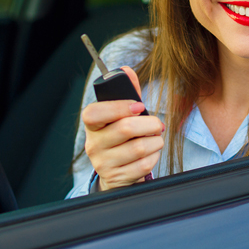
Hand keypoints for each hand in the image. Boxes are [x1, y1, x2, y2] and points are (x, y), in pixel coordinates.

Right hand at [81, 66, 164, 190]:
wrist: (115, 172)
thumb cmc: (121, 137)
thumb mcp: (122, 116)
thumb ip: (127, 93)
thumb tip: (126, 70)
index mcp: (92, 125)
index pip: (94, 113)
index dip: (118, 107)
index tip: (138, 106)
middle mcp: (94, 145)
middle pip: (125, 129)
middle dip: (150, 124)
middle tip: (157, 124)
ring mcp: (103, 163)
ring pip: (139, 148)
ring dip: (155, 141)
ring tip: (155, 139)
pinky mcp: (117, 178)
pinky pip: (144, 165)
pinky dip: (154, 156)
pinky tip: (151, 153)